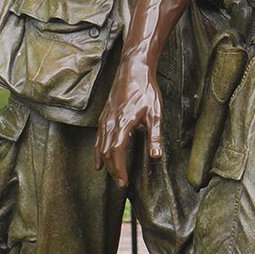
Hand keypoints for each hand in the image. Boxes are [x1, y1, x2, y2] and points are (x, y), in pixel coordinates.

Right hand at [96, 58, 162, 188]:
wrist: (133, 69)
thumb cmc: (146, 90)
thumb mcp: (155, 113)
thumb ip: (155, 136)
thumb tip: (156, 156)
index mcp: (123, 124)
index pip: (116, 153)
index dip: (119, 170)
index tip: (124, 183)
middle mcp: (110, 123)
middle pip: (106, 153)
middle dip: (113, 170)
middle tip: (121, 184)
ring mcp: (104, 119)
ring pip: (100, 147)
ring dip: (106, 163)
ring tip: (113, 176)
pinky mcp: (103, 116)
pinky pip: (98, 139)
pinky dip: (98, 152)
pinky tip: (99, 162)